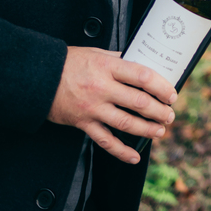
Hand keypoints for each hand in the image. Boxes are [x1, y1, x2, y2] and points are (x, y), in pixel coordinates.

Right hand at [48, 47, 177, 164]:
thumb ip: (118, 59)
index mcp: (108, 67)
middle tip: (169, 115)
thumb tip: (141, 63)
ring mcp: (92, 108)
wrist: (38, 78)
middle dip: (159, 111)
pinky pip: (105, 141)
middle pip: (138, 102)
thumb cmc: (69, 63)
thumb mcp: (96, 53)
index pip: (142, 77)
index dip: (161, 87)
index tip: (171, 94)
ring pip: (126, 123)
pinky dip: (121, 151)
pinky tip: (134, 156)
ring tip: (159, 131)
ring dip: (147, 129)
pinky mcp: (83, 123)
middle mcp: (102, 88)